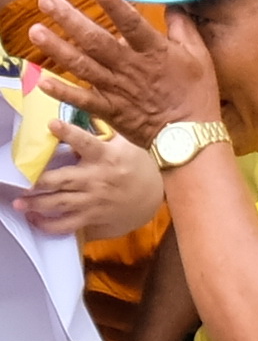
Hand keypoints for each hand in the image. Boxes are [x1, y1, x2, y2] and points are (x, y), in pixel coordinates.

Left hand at [21, 0, 215, 141]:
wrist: (191, 138)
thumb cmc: (196, 94)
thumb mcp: (199, 57)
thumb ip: (183, 29)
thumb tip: (173, 4)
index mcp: (155, 53)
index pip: (134, 25)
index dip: (116, 7)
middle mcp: (131, 68)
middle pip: (97, 41)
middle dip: (71, 20)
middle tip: (46, 0)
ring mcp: (118, 89)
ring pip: (83, 66)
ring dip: (58, 49)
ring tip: (35, 32)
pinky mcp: (110, 110)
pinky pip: (83, 100)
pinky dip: (63, 92)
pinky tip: (43, 81)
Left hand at [28, 123, 164, 240]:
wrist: (156, 198)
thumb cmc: (139, 167)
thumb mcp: (127, 145)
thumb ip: (103, 133)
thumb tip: (82, 115)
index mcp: (105, 157)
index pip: (85, 142)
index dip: (68, 132)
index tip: (52, 124)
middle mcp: (97, 179)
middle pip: (62, 180)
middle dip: (39, 181)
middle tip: (21, 180)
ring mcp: (94, 201)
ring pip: (59, 203)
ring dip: (36, 204)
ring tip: (19, 203)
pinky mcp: (93, 218)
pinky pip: (67, 225)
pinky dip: (49, 225)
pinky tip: (35, 219)